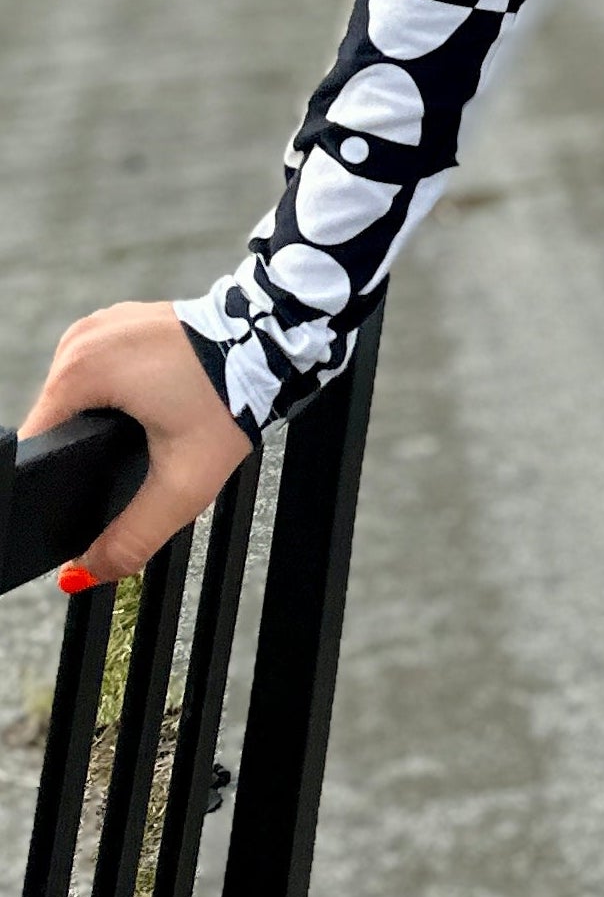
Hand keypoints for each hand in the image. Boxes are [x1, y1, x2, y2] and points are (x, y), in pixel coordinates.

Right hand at [17, 302, 252, 584]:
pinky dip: (120, 391)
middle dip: (89, 446)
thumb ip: (132, 537)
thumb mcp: (183, 485)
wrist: (273, 343)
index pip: (39, 439)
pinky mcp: (125, 323)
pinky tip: (153, 402)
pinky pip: (103, 369)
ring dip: (105, 419)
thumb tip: (88, 573)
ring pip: (80, 395)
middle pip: (58, 419)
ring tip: (152, 425)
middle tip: (143, 452)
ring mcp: (105, 325)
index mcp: (79, 369)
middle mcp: (83, 339)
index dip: (62, 471)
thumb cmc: (232, 400)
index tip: (94, 482)